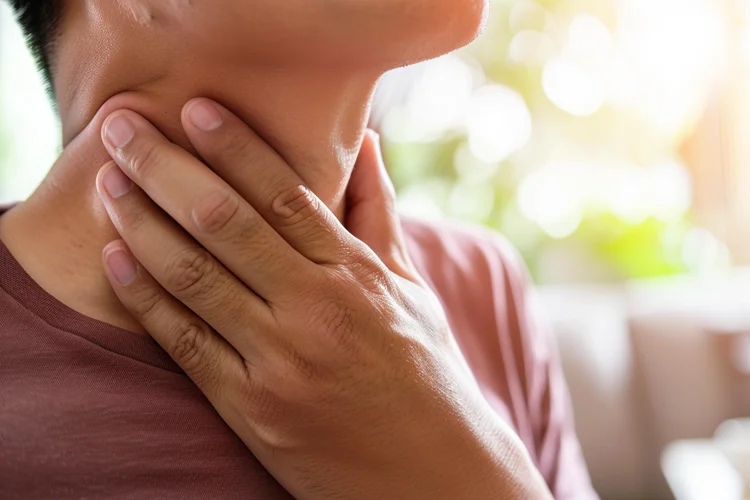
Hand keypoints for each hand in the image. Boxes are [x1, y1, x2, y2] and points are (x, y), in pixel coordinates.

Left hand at [95, 99, 550, 499]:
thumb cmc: (425, 373)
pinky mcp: (252, 410)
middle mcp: (318, 312)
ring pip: (196, 277)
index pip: (287, 196)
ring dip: (144, 224)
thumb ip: (378, 214)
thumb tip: (367, 143)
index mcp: (360, 277)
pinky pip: (187, 344)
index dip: (236, 148)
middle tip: (124, 129)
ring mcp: (281, 362)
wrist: (432, 474)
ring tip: (110, 184)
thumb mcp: (410, 289)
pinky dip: (147, 299)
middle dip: (167, 168)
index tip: (194, 109)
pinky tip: (118, 259)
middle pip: (227, 224)